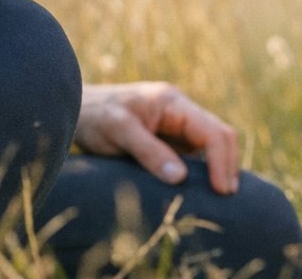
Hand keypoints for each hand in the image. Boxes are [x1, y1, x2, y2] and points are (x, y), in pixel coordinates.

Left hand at [74, 81, 240, 194]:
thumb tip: (181, 179)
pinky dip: (204, 170)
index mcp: (172, 103)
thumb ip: (149, 152)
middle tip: (227, 199)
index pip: (212, 131)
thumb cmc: (94, 116)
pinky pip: (195, 154)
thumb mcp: (118, 132)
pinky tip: (203, 190)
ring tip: (221, 199)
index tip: (221, 191)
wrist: (74, 109)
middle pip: (220, 136)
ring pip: (211, 145)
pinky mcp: (168, 138)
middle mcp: (180, 111)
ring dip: (219, 168)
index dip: (221, 161)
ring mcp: (176, 125)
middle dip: (227, 165)